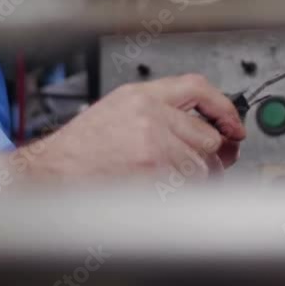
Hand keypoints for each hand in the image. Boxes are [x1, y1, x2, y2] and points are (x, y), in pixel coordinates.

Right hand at [15, 74, 245, 180]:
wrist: (50, 174)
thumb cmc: (78, 150)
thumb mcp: (116, 112)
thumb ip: (158, 114)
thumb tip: (206, 132)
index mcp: (139, 96)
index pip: (197, 88)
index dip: (223, 108)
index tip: (234, 126)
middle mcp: (150, 115)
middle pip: (207, 136)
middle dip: (206, 158)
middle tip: (195, 168)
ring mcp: (153, 145)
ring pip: (202, 167)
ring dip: (192, 181)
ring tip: (164, 183)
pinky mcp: (154, 173)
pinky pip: (187, 188)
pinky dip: (180, 197)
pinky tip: (156, 193)